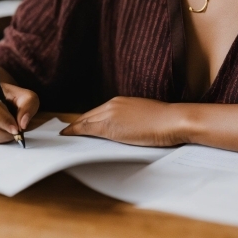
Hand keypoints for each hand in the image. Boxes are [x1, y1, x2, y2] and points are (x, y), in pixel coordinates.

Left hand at [61, 97, 186, 146]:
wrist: (172, 120)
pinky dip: (75, 131)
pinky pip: (87, 129)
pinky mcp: (110, 126)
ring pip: (85, 121)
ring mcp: (110, 114)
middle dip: (77, 123)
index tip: (79, 124)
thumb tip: (127, 128)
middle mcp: (113, 104)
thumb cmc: (165, 121)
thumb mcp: (145, 116)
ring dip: (74, 128)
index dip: (87, 118)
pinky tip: (68, 135)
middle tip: (66, 130)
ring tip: (65, 134)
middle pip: (89, 115)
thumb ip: (132, 119)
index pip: (98, 111)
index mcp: (121, 101)